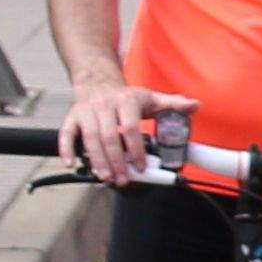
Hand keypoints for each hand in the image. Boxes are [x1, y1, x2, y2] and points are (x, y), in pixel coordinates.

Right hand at [61, 81, 179, 182]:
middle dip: (116, 161)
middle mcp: (104, 105)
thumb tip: (195, 106)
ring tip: (105, 177)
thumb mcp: (150, 99)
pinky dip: (67, 149)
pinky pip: (66, 133)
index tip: (140, 167)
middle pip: (109, 137)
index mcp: (126, 101)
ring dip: (96, 160)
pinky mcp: (73, 116)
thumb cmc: (126, 96)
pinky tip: (72, 164)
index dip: (136, 150)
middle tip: (122, 179)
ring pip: (89, 138)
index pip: (131, 128)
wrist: (98, 81)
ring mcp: (86, 111)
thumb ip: (172, 105)